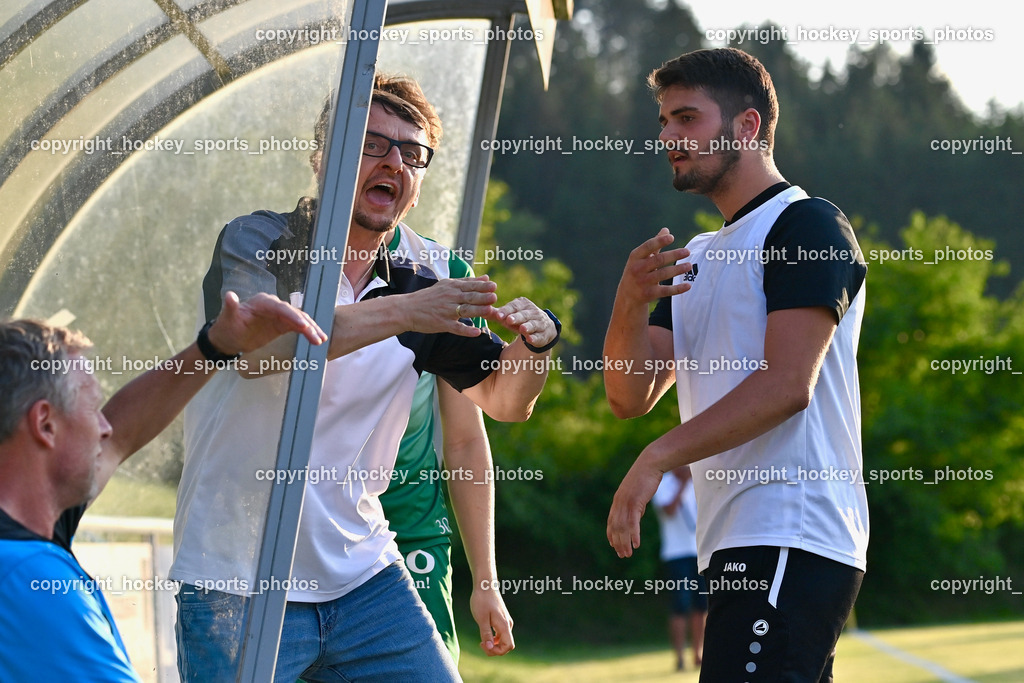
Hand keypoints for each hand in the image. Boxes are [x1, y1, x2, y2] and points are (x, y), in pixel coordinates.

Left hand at [206, 291, 326, 354]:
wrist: (229, 339)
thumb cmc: (227, 328)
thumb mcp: (227, 318)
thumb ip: (231, 307)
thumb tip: (229, 295)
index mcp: (262, 302)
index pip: (280, 307)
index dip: (292, 316)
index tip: (302, 326)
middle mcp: (273, 305)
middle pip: (293, 313)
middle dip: (306, 325)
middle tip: (316, 337)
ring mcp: (280, 315)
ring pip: (300, 319)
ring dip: (311, 329)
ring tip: (321, 340)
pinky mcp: (283, 324)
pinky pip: (299, 327)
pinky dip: (309, 332)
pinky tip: (318, 339)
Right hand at [404, 276, 498, 336]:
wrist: (407, 309)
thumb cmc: (429, 297)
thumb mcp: (447, 285)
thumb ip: (468, 282)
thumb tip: (487, 278)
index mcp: (452, 287)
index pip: (470, 286)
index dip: (482, 286)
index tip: (494, 286)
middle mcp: (450, 297)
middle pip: (469, 297)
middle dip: (482, 297)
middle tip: (495, 296)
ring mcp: (446, 311)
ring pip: (465, 310)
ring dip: (478, 311)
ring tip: (490, 310)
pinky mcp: (442, 324)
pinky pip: (456, 328)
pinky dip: (466, 330)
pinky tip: (477, 333)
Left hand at [471, 584, 514, 655]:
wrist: (485, 585)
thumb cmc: (482, 600)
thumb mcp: (481, 619)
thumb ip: (486, 634)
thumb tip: (490, 648)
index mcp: (504, 625)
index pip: (508, 646)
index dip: (497, 651)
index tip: (484, 645)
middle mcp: (507, 624)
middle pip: (506, 645)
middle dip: (494, 649)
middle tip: (480, 644)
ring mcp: (505, 621)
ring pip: (503, 640)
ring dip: (493, 644)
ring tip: (481, 640)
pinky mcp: (502, 619)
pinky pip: (501, 634)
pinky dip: (493, 638)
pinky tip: (484, 633)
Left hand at [489, 298, 555, 348]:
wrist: (542, 327)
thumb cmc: (520, 320)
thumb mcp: (509, 316)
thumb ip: (497, 314)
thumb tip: (481, 310)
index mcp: (522, 305)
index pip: (513, 306)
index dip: (506, 311)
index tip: (498, 315)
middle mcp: (532, 312)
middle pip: (524, 315)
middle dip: (517, 317)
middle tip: (509, 320)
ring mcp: (539, 323)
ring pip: (533, 324)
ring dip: (528, 327)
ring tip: (522, 329)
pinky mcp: (543, 335)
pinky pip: (539, 336)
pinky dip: (535, 338)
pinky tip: (530, 340)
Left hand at [607, 452, 663, 557]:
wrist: (650, 464)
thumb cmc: (646, 477)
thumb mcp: (637, 493)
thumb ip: (634, 505)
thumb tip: (635, 516)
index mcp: (618, 500)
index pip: (611, 521)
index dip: (611, 535)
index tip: (613, 546)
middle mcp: (619, 503)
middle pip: (615, 528)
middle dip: (618, 543)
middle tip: (622, 555)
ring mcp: (625, 502)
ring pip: (622, 527)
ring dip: (625, 542)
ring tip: (628, 554)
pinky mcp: (634, 502)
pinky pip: (632, 522)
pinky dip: (633, 535)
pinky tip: (636, 544)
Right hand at [618, 228, 692, 307]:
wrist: (627, 296)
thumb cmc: (637, 272)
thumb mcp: (641, 258)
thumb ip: (654, 245)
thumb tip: (666, 230)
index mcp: (635, 257)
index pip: (648, 246)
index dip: (659, 241)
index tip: (671, 237)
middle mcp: (637, 269)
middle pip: (658, 260)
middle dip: (674, 255)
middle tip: (687, 251)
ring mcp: (643, 282)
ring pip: (663, 274)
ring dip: (678, 269)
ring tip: (689, 265)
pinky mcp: (649, 294)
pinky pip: (666, 291)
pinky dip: (678, 289)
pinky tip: (688, 285)